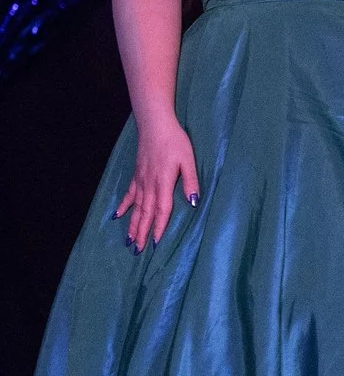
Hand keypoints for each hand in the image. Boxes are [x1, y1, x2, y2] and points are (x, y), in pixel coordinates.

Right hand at [115, 119, 198, 251]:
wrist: (155, 126)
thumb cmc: (175, 142)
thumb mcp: (188, 160)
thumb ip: (190, 181)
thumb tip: (194, 202)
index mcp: (163, 183)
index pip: (162, 210)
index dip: (159, 227)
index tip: (156, 243)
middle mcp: (149, 185)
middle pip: (146, 213)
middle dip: (142, 232)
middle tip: (137, 250)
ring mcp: (141, 180)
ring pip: (136, 207)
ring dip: (132, 224)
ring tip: (129, 240)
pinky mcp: (137, 174)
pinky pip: (128, 194)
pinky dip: (124, 206)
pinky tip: (117, 216)